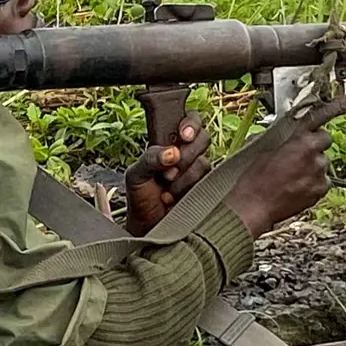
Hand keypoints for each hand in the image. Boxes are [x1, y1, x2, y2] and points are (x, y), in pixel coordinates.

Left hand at [124, 111, 210, 235]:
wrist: (148, 226)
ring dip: (184, 177)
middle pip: (203, 137)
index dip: (191, 123)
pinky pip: (208, 180)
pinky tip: (174, 196)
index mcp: (169, 141)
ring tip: (167, 188)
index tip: (183, 135)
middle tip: (169, 170)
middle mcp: (187, 153)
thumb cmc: (140, 198)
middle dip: (187, 154)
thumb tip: (173, 153)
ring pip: (204, 161)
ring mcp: (198, 170)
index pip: (189, 120)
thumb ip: (150, 157)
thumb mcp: (136, 174)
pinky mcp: (207, 187)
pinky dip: (189, 188)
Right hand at [224, 94, 345, 237]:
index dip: (337, 107)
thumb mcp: (264, 150)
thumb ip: (282, 139)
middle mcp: (314, 155)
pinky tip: (297, 186)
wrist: (254, 206)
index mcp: (299, 140)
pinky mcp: (321, 189)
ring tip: (292, 176)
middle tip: (298, 155)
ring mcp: (319, 173)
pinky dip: (314, 182)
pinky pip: (323, 180)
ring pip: (323, 162)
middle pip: (325, 141)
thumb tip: (288, 136)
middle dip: (314, 145)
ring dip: (313, 166)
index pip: (321, 118)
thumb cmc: (254, 178)